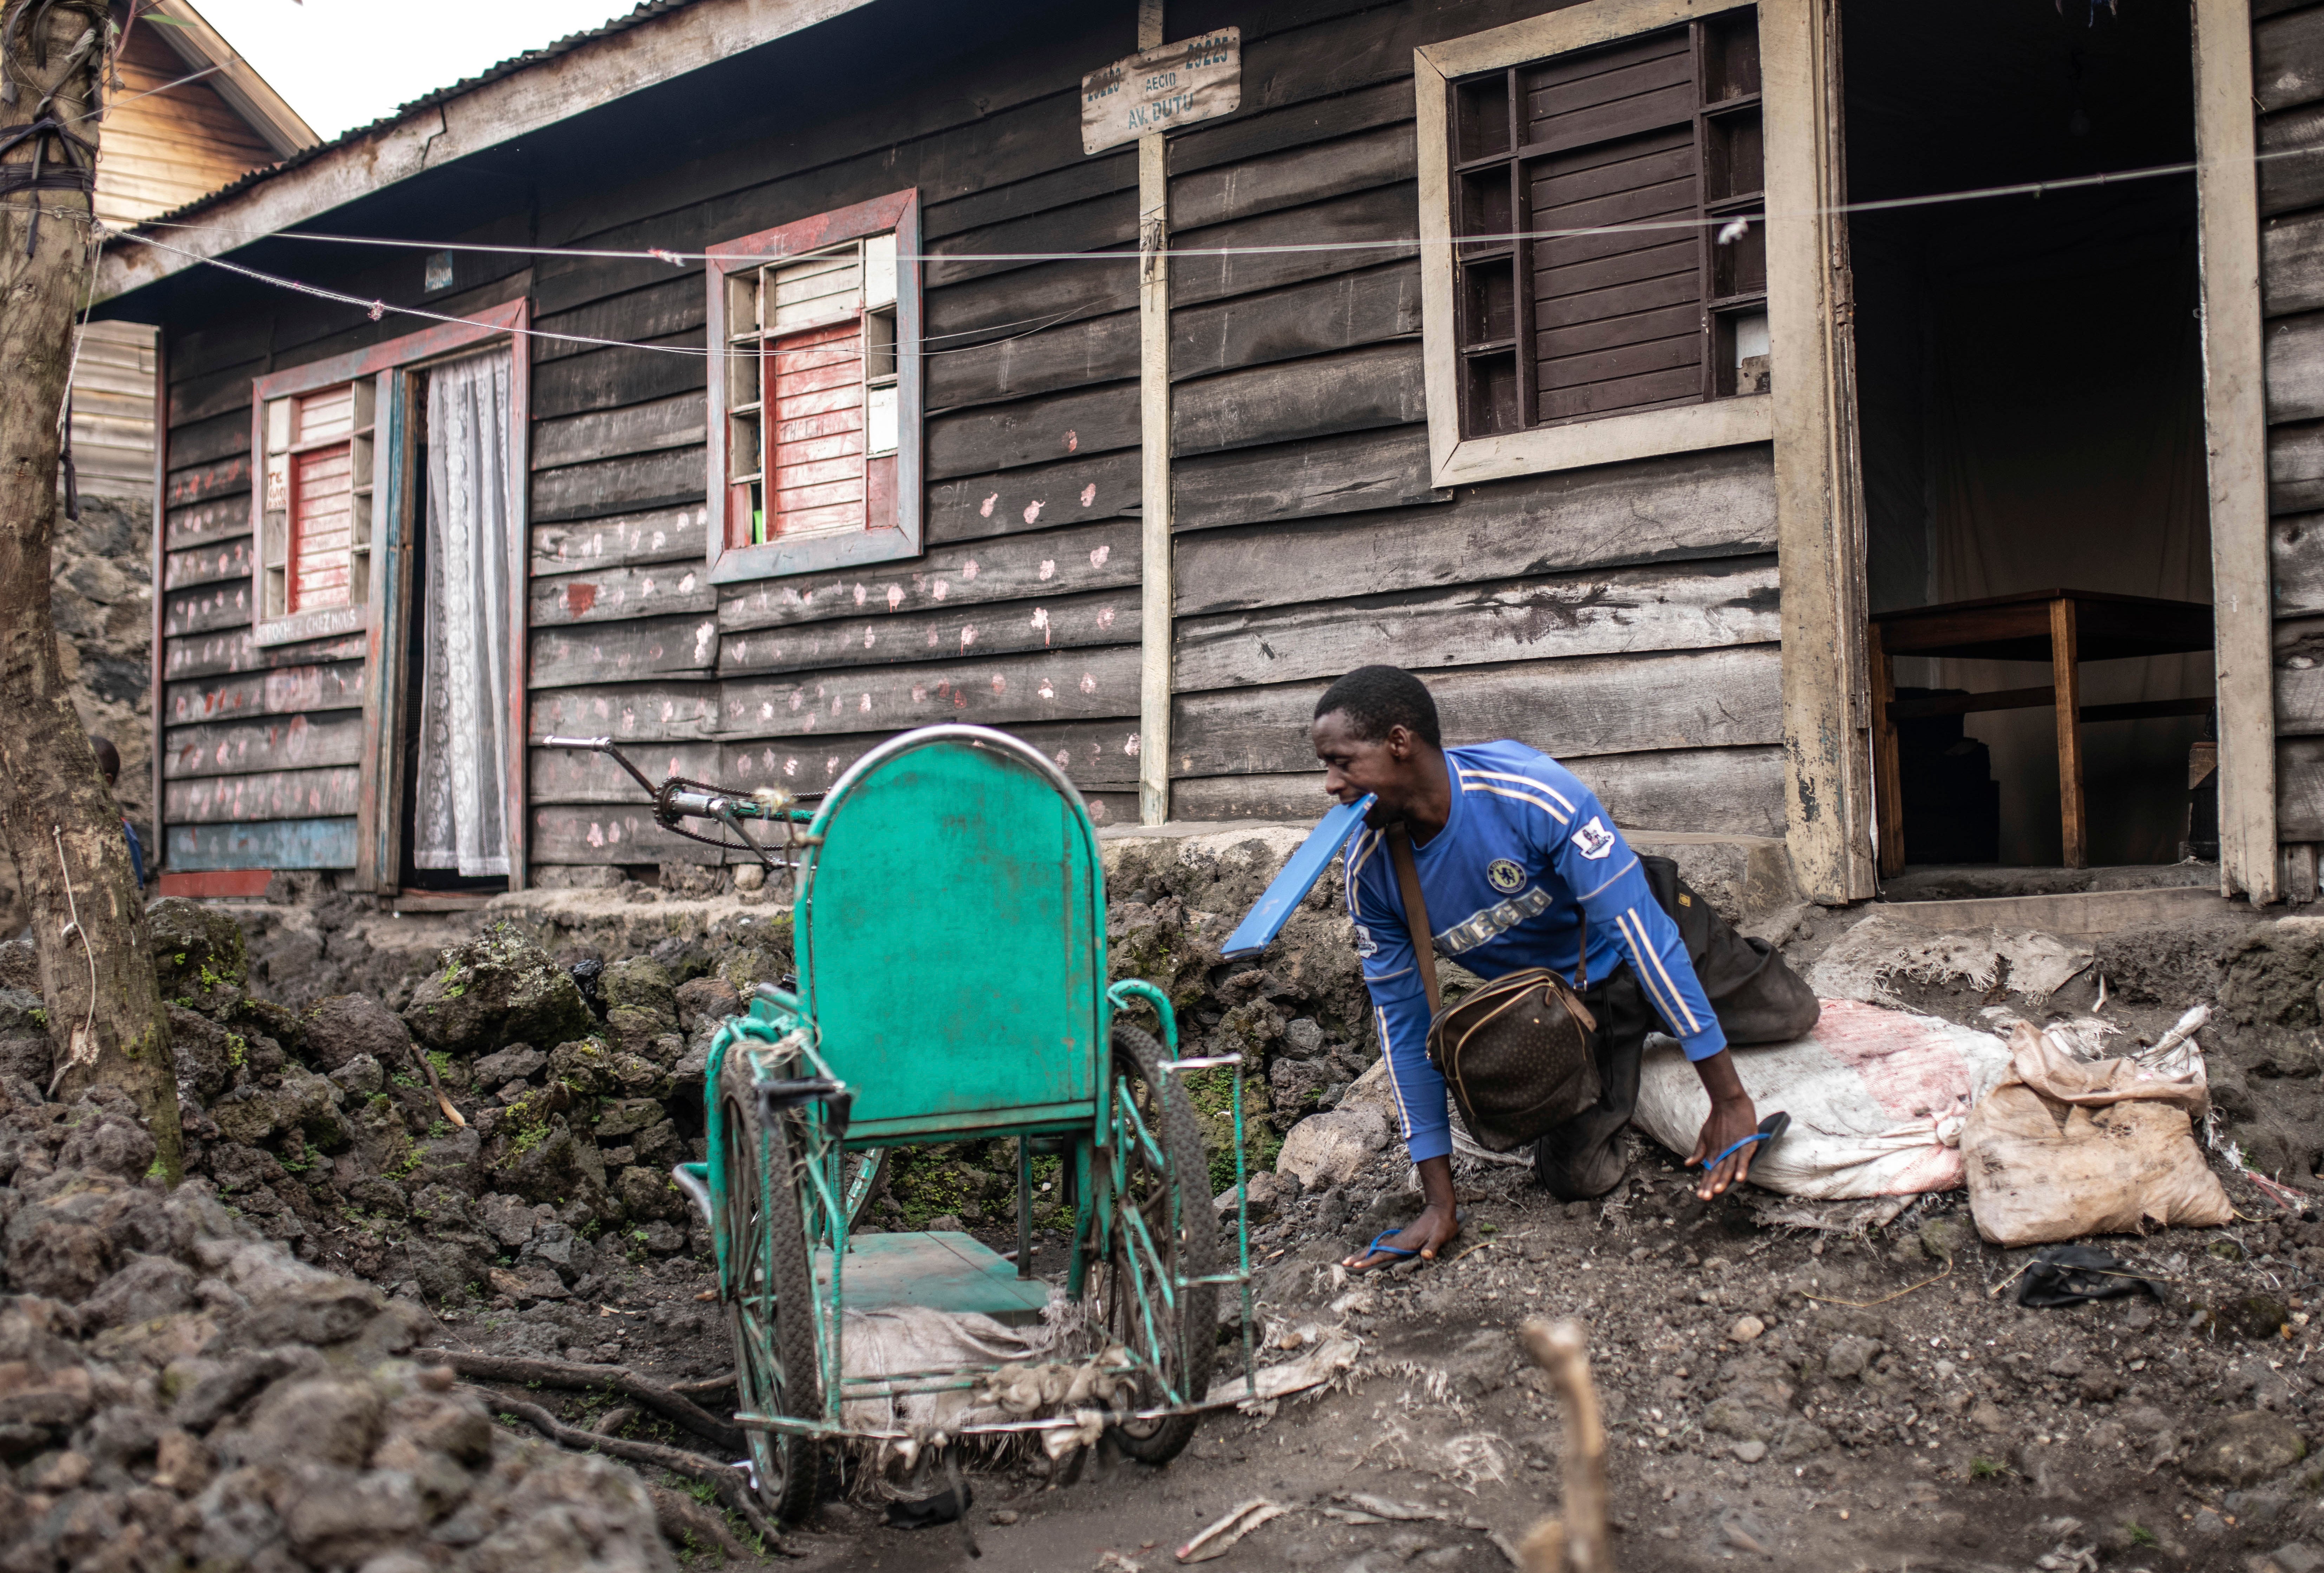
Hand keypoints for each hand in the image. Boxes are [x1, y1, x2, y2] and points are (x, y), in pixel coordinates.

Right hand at [1342, 1154, 1460, 1270]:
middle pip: (1374, 1250)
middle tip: (1344, 1263)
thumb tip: (1426, 1256)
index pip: (1383, 1254)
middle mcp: (1398, 1241)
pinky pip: (1383, 1246)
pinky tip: (1371, 1253)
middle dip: (1359, 1257)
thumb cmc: (1441, 1226)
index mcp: (1404, 1243)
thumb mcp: (1440, 1237)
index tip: (1356, 1265)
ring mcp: (1399, 1239)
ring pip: (1377, 1248)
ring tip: (1351, 1260)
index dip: (1369, 1260)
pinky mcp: (1402, 1239)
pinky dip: (1373, 1251)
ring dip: (1363, 1254)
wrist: (1440, 1211)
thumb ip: (1432, 1247)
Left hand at [1685, 1049, 1758, 1200]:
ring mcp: (1733, 1147)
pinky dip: (1742, 1167)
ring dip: (1724, 1179)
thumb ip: (1699, 1151)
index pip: (1708, 1171)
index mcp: (1713, 1152)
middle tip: (1706, 1197)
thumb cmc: (1717, 1119)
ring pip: (1728, 1166)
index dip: (1705, 1183)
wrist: (1728, 1101)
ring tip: (1719, 1191)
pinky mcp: (1745, 1142)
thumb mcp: (1704, 1135)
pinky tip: (1740, 1178)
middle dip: (1711, 1185)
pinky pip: (1743, 1157)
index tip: (1701, 1196)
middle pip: (1717, 1171)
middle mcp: (1722, 1152)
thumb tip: (1688, 1163)